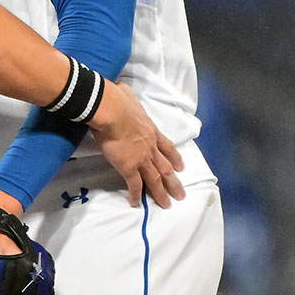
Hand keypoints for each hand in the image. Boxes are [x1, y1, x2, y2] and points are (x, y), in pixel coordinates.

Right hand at [89, 81, 184, 208]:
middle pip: (165, 167)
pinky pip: (134, 185)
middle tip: (181, 194)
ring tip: (167, 204)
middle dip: (174, 182)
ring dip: (161, 193)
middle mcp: (150, 147)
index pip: (167, 146)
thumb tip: (121, 89)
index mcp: (150, 130)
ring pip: (155, 180)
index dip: (175, 157)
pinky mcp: (129, 168)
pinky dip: (136, 195)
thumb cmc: (118, 101)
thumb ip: (127, 97)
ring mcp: (142, 159)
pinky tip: (136, 204)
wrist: (112, 111)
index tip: (181, 166)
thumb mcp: (127, 96)